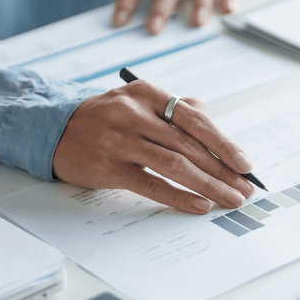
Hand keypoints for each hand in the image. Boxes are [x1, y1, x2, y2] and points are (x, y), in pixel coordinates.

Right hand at [53, 81, 254, 213]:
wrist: (53, 130)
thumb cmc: (107, 118)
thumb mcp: (139, 101)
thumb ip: (177, 110)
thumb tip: (216, 130)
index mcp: (147, 93)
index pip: (195, 120)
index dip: (224, 144)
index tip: (245, 164)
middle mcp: (133, 114)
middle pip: (189, 144)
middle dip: (223, 170)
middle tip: (245, 188)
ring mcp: (119, 141)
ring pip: (175, 164)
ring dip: (209, 185)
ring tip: (230, 199)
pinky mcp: (107, 168)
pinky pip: (151, 185)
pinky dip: (180, 196)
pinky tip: (201, 205)